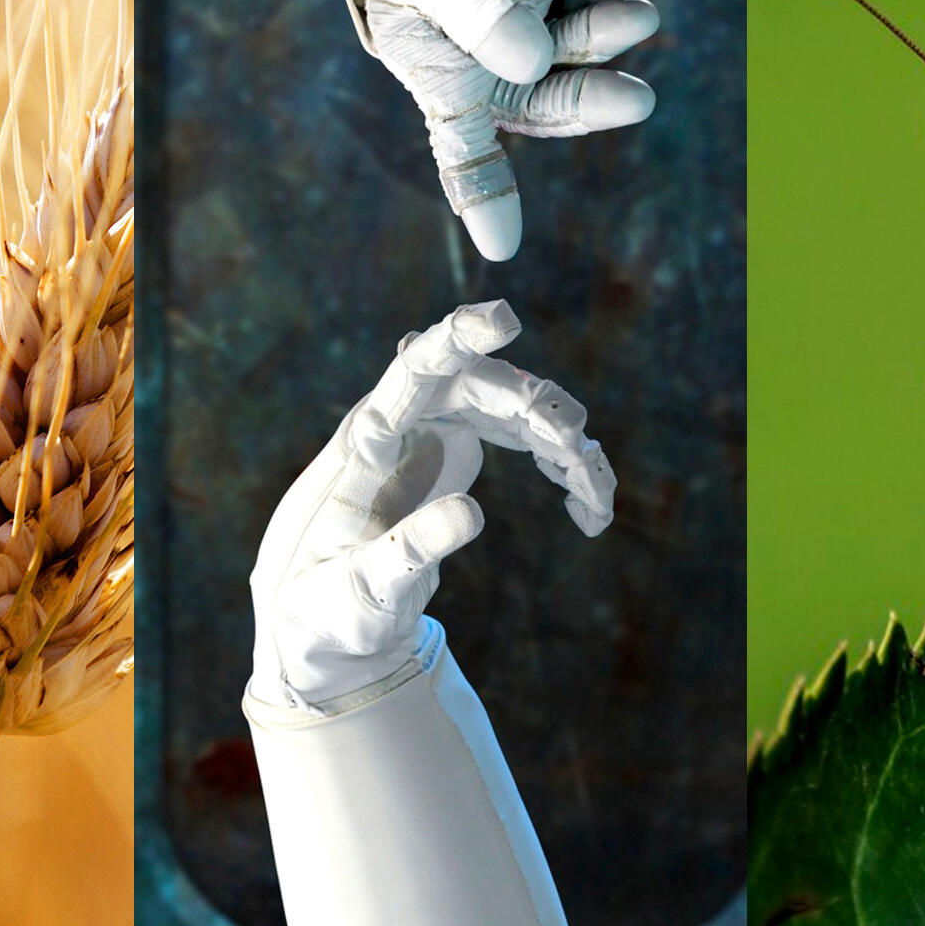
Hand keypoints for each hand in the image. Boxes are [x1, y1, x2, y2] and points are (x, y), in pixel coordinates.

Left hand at [247, 301, 615, 710]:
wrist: (328, 607)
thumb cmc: (329, 600)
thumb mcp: (361, 590)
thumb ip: (406, 553)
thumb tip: (473, 514)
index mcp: (368, 441)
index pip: (413, 370)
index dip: (457, 339)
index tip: (504, 318)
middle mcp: (407, 421)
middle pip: (480, 384)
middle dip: (532, 406)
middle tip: (573, 442)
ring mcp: (439, 428)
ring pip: (516, 408)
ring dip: (564, 446)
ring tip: (596, 502)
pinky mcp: (464, 446)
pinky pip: (529, 439)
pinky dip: (566, 470)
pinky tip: (590, 511)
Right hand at [339, 0, 658, 260]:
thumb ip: (485, 10)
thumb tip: (534, 57)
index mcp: (429, 59)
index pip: (458, 137)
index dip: (481, 190)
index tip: (504, 246)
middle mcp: (467, 52)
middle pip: (534, 98)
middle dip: (587, 97)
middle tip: (641, 99)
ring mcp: (502, 20)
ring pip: (564, 54)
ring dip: (606, 38)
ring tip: (638, 8)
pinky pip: (575, 10)